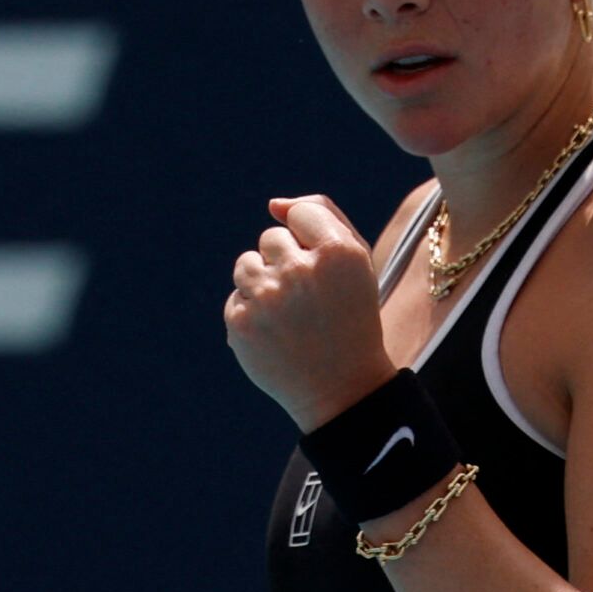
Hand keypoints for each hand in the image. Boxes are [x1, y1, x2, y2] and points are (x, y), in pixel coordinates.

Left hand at [222, 195, 397, 430]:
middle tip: (309, 298)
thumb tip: (273, 204)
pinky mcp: (241, 323)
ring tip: (290, 313)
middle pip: (271, 237)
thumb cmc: (350, 316)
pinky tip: (277, 334)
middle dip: (286, 262)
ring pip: (246, 263)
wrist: (343, 387)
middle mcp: (301, 271)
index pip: (301, 214)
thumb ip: (321, 215)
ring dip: (263, 282)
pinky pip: (236, 296)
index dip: (310, 241)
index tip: (323, 269)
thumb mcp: (355, 262)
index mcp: (339, 252)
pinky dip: (252, 312)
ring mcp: (267, 298)